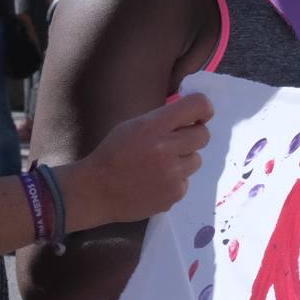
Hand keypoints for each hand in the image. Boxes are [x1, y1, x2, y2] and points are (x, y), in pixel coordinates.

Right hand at [78, 92, 212, 224]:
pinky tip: (154, 183)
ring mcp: (172, 174)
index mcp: (154, 126)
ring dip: (183, 161)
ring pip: (196, 160)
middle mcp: (166, 148)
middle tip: (176, 143)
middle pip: (203, 135)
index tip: (201, 116)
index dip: (204, 109)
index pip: (197, 106)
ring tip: (159, 166)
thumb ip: (162, 121)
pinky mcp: (174, 194)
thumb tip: (191, 117)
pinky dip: (174, 181)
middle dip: (193, 136)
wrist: (95, 191)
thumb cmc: (113, 154)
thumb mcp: (133, 126)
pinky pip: (186, 181)